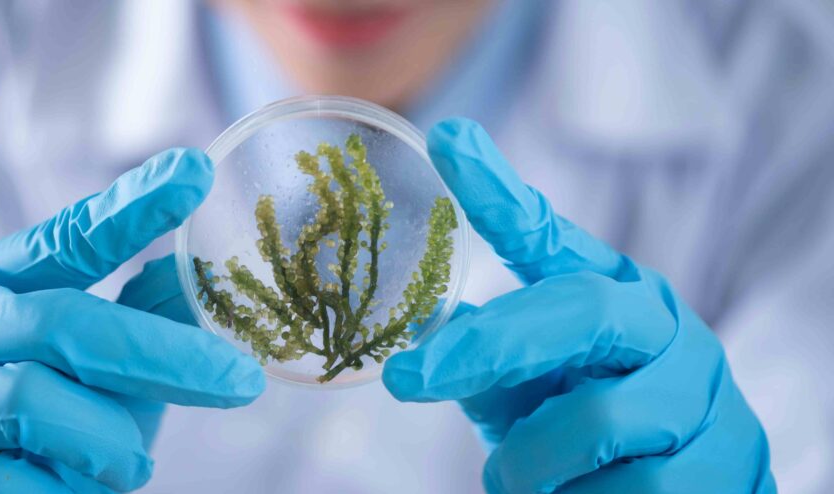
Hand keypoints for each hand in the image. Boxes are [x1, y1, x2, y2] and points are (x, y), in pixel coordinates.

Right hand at [0, 149, 264, 492]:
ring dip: (107, 441)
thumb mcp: (85, 362)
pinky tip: (79, 490)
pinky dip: (60, 490)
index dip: (132, 208)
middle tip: (240, 380)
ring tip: (132, 464)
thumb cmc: (30, 417)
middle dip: (164, 356)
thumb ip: (138, 318)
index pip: (66, 237)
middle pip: (64, 322)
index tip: (196, 172)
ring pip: (32, 404)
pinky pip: (1, 482)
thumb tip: (207, 277)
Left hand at [383, 119, 775, 492]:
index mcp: (610, 295)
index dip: (497, 192)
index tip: (447, 139)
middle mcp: (662, 327)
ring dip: (530, 462)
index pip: (548, 236)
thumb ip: (493, 362)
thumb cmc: (598, 438)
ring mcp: (700, 393)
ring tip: (517, 479)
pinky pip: (627, 486)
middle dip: (489, 345)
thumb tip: (434, 330)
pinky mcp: (724, 462)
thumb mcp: (535, 392)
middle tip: (408, 377)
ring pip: (594, 419)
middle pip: (577, 310)